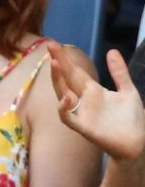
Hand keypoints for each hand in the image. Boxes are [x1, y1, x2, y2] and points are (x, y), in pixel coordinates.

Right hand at [50, 42, 144, 160]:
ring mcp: (82, 113)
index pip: (75, 71)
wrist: (138, 143)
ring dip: (57, 81)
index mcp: (92, 91)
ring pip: (63, 95)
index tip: (54, 44)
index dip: (65, 58)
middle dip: (59, 63)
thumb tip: (111, 51)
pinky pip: (68, 119)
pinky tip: (66, 98)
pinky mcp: (84, 128)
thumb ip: (118, 72)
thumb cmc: (131, 119)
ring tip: (54, 64)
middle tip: (50, 46)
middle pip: (67, 78)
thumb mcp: (127, 90)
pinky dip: (64, 109)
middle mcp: (83, 101)